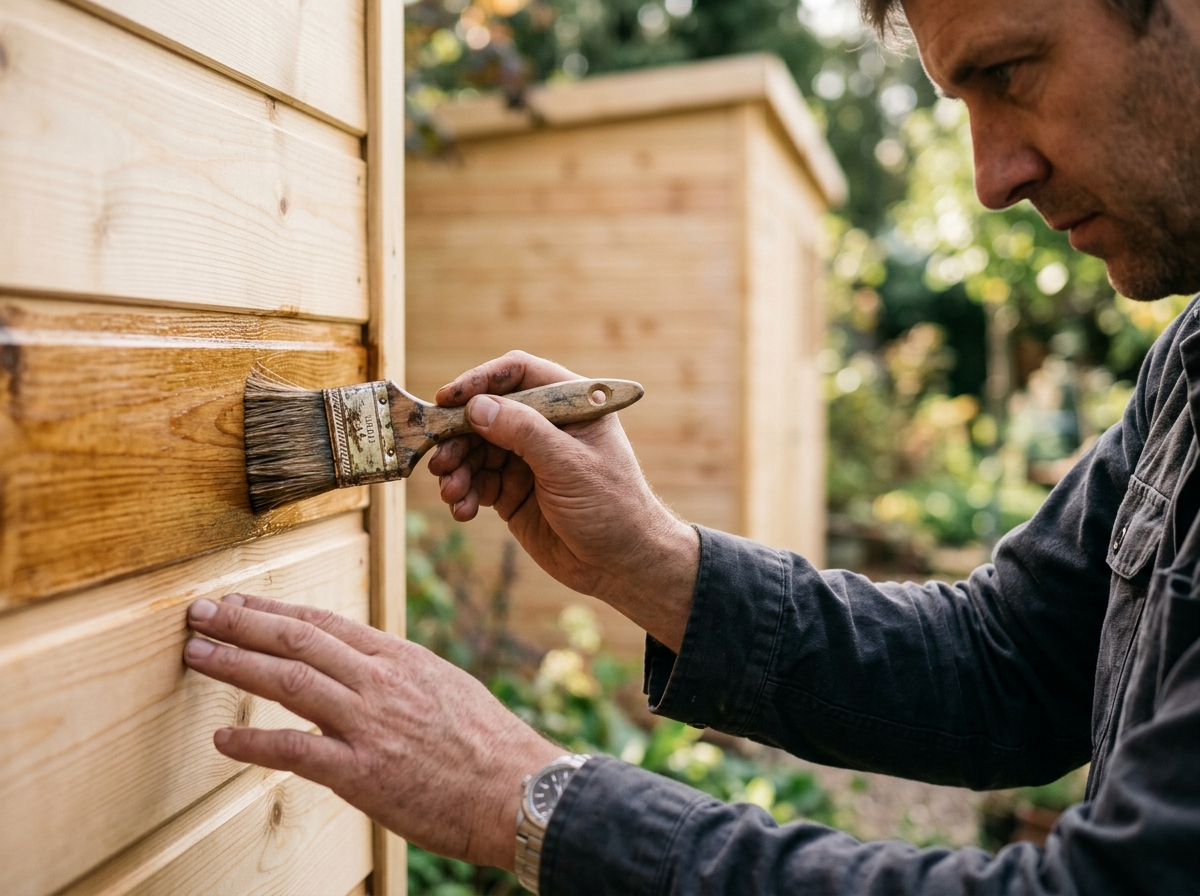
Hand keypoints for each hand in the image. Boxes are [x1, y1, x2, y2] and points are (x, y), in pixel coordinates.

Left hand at [182, 593, 562, 869]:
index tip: (239, 602)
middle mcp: (381, 682)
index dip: (275, 610)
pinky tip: (223, 741)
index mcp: (400, 659)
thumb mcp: (444, 689)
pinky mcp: (364, 773)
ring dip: (236, 665)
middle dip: (242, 623)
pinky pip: (297, 751)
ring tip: (197, 654)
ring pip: (290, 682)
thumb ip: (398, 676)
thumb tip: (363, 668)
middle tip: (200, 611)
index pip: (325, 624)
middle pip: (298, 641)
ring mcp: (370, 725)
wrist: (519, 789)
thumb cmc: (487, 744)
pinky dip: (253, 744)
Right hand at [428, 351, 698, 650]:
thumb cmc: (612, 507)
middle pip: (487, 414)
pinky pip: (478, 482)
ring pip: (476, 450)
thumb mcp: (568, 464)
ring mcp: (527, 459)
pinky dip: (465, 493)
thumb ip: (523, 432)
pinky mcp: (513, 492)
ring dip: (457, 469)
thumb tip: (476, 406)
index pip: (519, 375)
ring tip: (452, 492)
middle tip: (442, 461)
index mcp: (570, 406)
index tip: (447, 399)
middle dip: (459, 436)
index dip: (480, 381)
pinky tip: (463, 510)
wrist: (621, 565)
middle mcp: (546, 427)